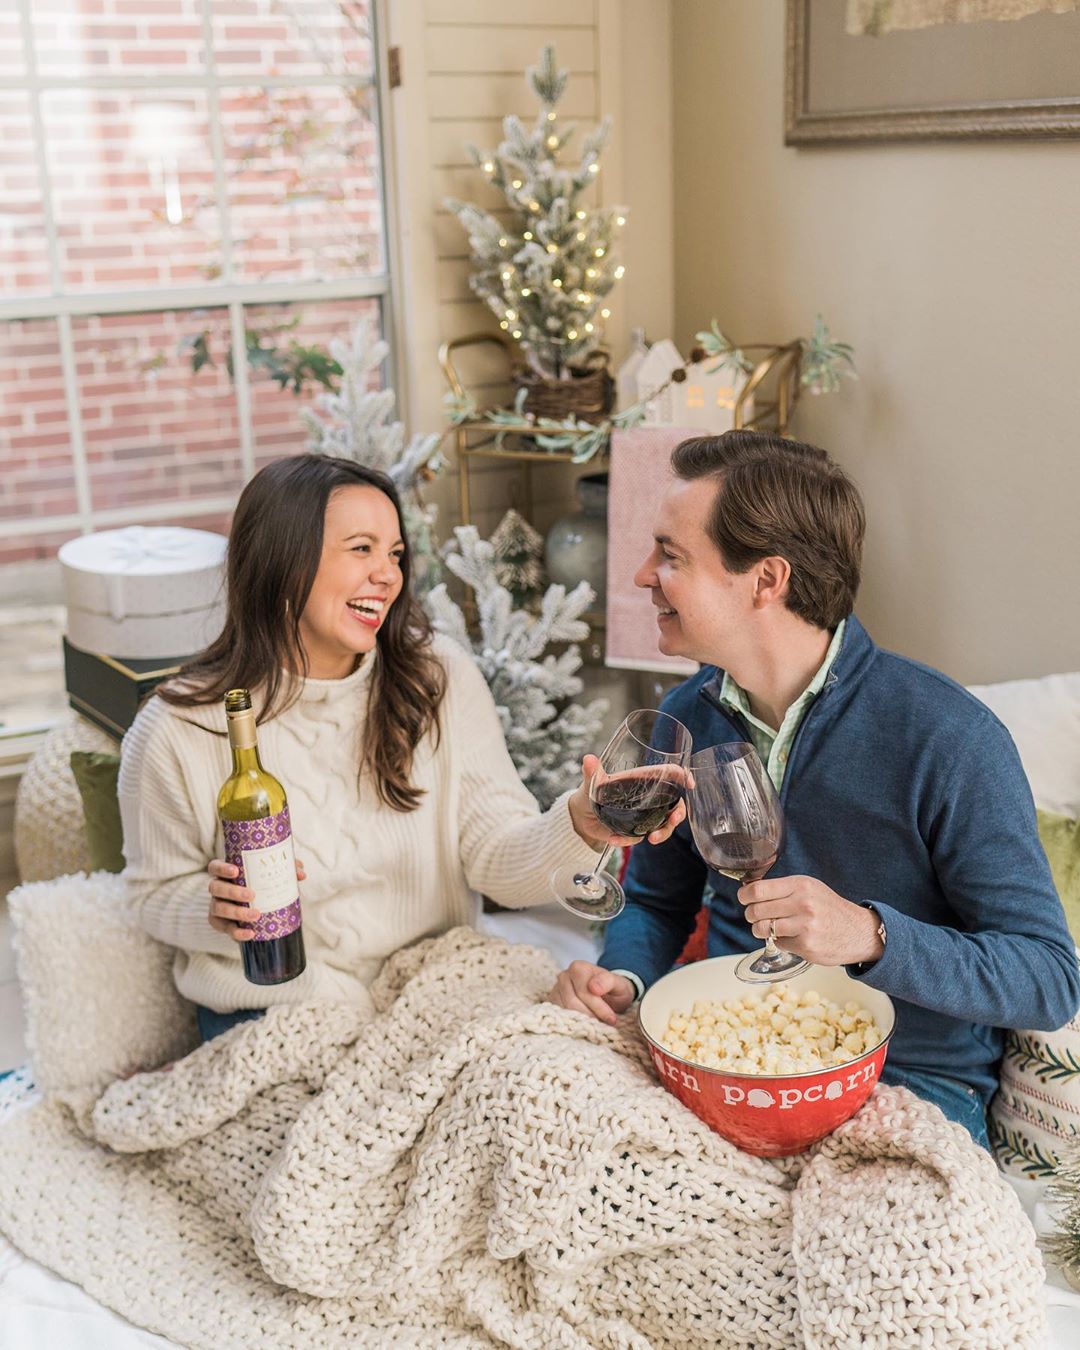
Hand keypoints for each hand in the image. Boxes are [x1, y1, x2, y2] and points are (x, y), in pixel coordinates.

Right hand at [207, 856, 306, 941]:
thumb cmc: (262, 885)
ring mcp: (217, 907)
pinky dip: (237, 933)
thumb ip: (286, 870)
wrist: (255, 911)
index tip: (235, 871)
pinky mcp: (221, 924)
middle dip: (232, 892)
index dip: (221, 868)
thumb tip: (301, 874)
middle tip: (252, 895)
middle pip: (215, 888)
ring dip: (236, 913)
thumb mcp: (272, 875)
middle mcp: (218, 889)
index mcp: (226, 874)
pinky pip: (224, 929)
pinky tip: (251, 934)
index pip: (215, 867)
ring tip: (256, 915)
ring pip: (218, 909)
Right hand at [546, 961, 636, 1025]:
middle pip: (573, 1003)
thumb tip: (593, 987)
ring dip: (583, 1021)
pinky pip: (559, 1016)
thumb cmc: (612, 990)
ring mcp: (555, 990)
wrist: (605, 994)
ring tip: (597, 1024)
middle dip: (591, 1015)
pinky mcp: (552, 1003)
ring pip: (565, 1011)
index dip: (599, 1007)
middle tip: (605, 1024)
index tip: (612, 1019)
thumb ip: (608, 982)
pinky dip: (574, 1023)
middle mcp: (564, 976)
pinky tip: (586, 1024)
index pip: (584, 992)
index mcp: (578, 968)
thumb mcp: (619, 984)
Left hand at [567, 754, 687, 850]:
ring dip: (661, 833)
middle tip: (673, 820)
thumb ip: (592, 773)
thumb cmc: (591, 792)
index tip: (690, 783)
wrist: (580, 816)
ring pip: (663, 825)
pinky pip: (638, 838)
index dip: (682, 776)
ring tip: (650, 839)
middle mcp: (648, 798)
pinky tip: (613, 840)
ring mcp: (644, 816)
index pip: (668, 774)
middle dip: (678, 813)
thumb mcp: (592, 782)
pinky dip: (627, 842)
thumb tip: (588, 759)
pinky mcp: (634, 831)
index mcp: (642, 780)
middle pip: (674, 804)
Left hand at [737, 874, 883, 966]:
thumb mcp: (810, 888)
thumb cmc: (829, 908)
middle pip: (756, 910)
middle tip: (755, 916)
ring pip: (763, 929)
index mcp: (801, 885)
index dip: (744, 895)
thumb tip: (750, 891)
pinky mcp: (805, 946)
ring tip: (768, 928)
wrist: (858, 931)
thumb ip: (783, 888)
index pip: (758, 890)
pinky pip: (778, 943)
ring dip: (760, 930)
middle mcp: (802, 904)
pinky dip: (779, 942)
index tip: (744, 898)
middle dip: (751, 915)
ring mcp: (804, 927)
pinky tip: (791, 937)